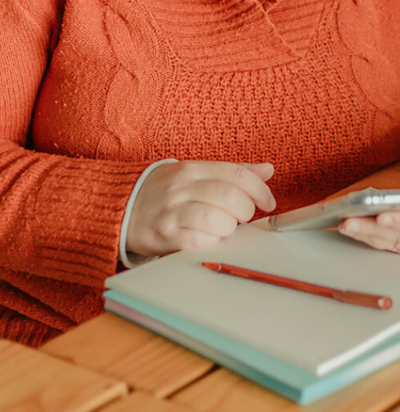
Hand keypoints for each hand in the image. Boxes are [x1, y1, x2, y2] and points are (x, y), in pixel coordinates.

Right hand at [126, 161, 275, 257]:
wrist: (119, 208)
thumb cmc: (164, 192)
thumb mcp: (195, 173)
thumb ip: (232, 172)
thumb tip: (267, 170)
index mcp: (192, 169)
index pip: (236, 174)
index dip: (260, 190)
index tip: (268, 203)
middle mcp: (182, 188)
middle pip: (230, 197)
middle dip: (246, 210)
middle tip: (244, 216)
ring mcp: (172, 212)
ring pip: (218, 220)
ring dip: (230, 228)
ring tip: (225, 228)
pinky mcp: (165, 236)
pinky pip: (199, 241)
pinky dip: (211, 242)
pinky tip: (209, 239)